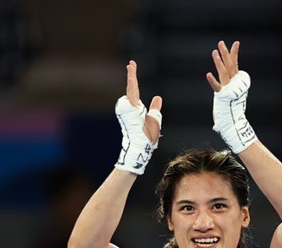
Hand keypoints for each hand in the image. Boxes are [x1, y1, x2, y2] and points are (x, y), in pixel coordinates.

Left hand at [115, 60, 162, 174]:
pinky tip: (139, 114)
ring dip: (136, 98)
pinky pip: (132, 105)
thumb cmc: (146, 137)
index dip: (132, 75)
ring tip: (140, 111)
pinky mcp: (126, 116)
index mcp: (133, 107)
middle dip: (132, 78)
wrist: (136, 149)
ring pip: (132, 99)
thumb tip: (157, 98)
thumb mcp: (154, 122)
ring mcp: (125, 111)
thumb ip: (155, 109)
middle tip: (131, 65)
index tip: (130, 64)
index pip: (133, 87)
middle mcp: (127, 107)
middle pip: (131, 89)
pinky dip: (135, 104)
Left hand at [206, 40, 255, 153]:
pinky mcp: (222, 96)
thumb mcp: (227, 101)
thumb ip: (224, 96)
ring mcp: (228, 89)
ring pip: (224, 72)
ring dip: (220, 60)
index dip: (234, 53)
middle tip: (221, 42)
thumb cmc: (230, 115)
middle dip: (226, 53)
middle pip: (230, 65)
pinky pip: (217, 87)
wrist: (233, 124)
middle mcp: (233, 84)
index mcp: (235, 83)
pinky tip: (208, 75)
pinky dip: (212, 82)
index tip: (235, 43)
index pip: (235, 65)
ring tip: (215, 50)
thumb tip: (223, 97)